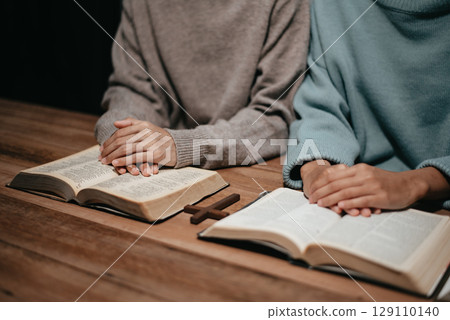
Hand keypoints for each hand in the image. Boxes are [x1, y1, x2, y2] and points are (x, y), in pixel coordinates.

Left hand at [99, 118, 176, 175]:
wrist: (179, 147)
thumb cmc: (160, 138)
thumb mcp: (148, 127)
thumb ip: (132, 123)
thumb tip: (115, 123)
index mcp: (143, 125)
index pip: (121, 132)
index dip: (109, 140)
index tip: (102, 148)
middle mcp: (147, 132)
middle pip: (121, 140)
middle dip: (109, 149)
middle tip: (101, 157)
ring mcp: (151, 143)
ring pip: (126, 148)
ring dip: (113, 156)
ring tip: (105, 161)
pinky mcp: (155, 154)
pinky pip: (135, 157)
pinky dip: (124, 160)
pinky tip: (116, 163)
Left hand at [307, 163, 432, 213]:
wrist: (409, 184)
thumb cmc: (385, 182)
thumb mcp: (367, 174)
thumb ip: (352, 178)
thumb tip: (332, 183)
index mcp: (359, 169)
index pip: (334, 175)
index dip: (321, 183)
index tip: (311, 191)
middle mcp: (364, 175)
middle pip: (337, 184)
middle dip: (322, 192)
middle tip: (311, 199)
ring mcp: (372, 186)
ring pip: (346, 192)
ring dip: (331, 199)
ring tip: (320, 204)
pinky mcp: (380, 196)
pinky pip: (361, 200)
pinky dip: (349, 203)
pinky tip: (340, 206)